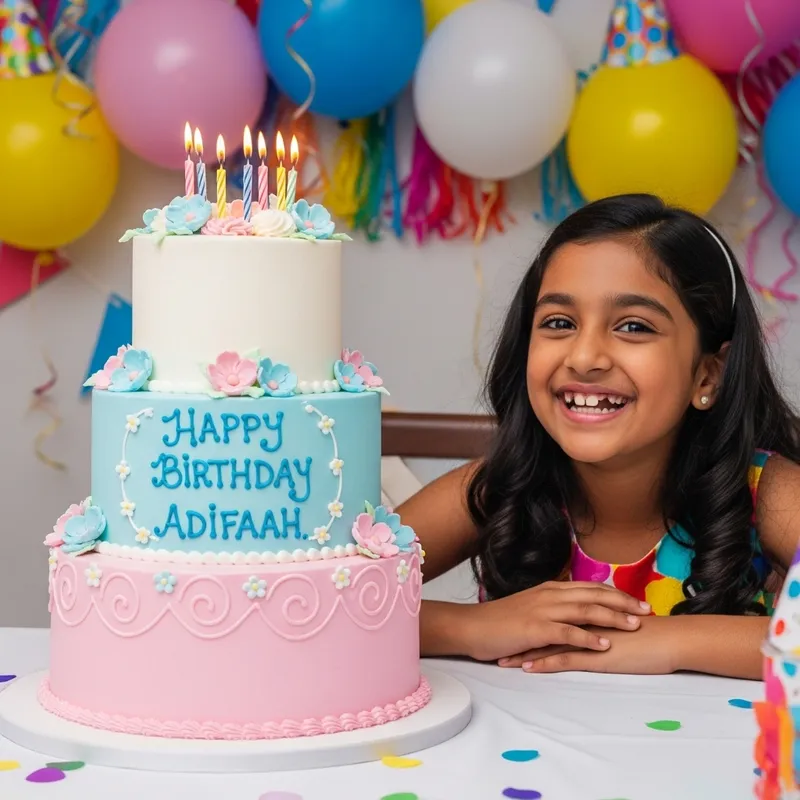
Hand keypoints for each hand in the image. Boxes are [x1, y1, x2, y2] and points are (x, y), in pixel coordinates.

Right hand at [464, 581, 649, 662]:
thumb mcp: (530, 607)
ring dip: (613, 617)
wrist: (472, 627)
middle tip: (648, 610)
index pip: (591, 587)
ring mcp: (543, 611)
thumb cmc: (500, 621)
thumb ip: (552, 606)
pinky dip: (588, 638)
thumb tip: (574, 609)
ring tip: (635, 625)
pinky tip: (604, 645)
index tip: (638, 601)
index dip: (616, 594)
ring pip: (586, 610)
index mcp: (551, 589)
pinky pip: (568, 632)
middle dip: (624, 602)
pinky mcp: (536, 629)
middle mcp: (550, 595)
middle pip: (594, 595)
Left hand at [499, 615, 679, 674]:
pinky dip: (544, 663)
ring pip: (548, 644)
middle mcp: (583, 621)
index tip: (509, 629)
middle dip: (519, 636)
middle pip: (543, 627)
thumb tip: (590, 628)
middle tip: (496, 642)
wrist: (672, 638)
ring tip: (502, 660)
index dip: (530, 622)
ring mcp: (587, 638)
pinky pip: (564, 659)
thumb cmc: (651, 634)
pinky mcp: (595, 655)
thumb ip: (602, 624)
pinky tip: (528, 668)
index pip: (553, 616)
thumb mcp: (620, 625)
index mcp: (588, 612)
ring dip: (524, 652)